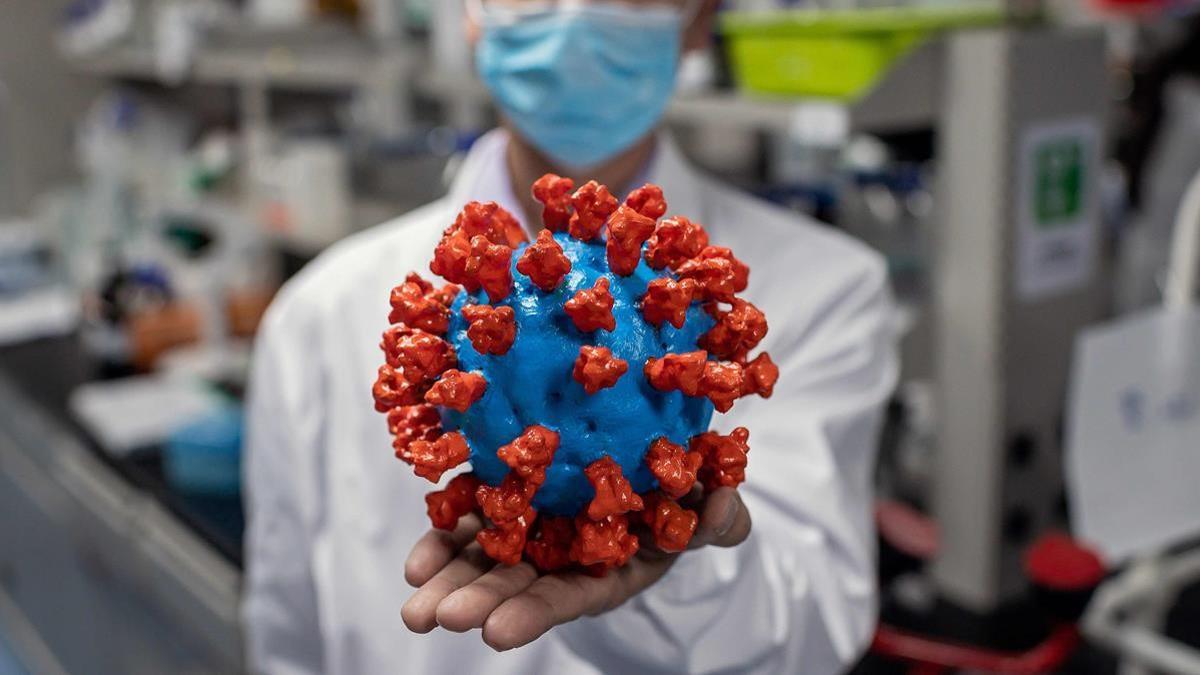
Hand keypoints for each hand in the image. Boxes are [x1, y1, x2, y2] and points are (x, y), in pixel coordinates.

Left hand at [400, 487, 751, 650]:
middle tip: (438, 617)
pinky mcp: (505, 494)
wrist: (646, 450)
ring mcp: (528, 527)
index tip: (495, 632)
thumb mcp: (707, 503)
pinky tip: (417, 560)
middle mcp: (562, 556)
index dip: (534, 613)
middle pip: (515, 585)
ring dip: (447, 580)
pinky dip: (442, 539)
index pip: (569, 595)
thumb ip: (719, 516)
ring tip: (414, 605)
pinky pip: (469, 518)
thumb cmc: (683, 488)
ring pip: (483, 559)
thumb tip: (725, 508)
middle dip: (477, 602)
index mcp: (608, 566)